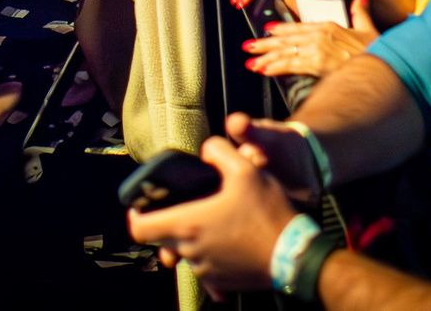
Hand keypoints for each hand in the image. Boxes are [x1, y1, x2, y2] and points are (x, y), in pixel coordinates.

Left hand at [126, 132, 301, 291]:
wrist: (295, 255)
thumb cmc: (268, 213)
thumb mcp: (246, 169)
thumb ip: (219, 151)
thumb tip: (206, 149)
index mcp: (188, 224)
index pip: (140, 228)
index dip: (135, 215)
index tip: (142, 205)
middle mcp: (191, 251)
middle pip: (161, 241)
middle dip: (165, 223)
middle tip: (180, 207)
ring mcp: (206, 270)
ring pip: (185, 253)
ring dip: (190, 238)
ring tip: (212, 221)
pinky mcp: (222, 281)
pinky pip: (206, 268)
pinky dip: (210, 255)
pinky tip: (229, 242)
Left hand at [241, 0, 377, 79]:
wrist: (381, 66)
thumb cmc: (376, 51)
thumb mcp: (368, 28)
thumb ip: (361, 12)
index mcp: (329, 27)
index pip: (299, 27)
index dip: (282, 29)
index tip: (268, 30)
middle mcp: (319, 35)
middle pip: (287, 39)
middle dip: (266, 43)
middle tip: (248, 47)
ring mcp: (316, 49)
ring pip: (285, 51)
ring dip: (266, 56)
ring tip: (250, 61)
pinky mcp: (316, 64)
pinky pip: (291, 65)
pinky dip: (275, 67)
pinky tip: (264, 70)